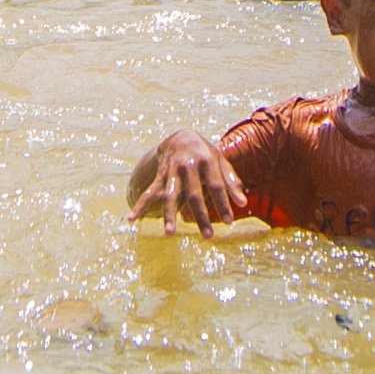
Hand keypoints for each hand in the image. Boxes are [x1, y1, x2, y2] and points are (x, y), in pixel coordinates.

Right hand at [128, 132, 246, 234]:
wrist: (179, 137)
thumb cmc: (205, 153)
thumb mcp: (221, 161)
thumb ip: (232, 181)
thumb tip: (243, 203)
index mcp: (206, 160)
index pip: (215, 185)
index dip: (223, 203)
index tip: (228, 222)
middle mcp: (187, 166)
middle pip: (194, 194)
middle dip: (201, 216)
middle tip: (208, 236)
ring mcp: (171, 172)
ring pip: (170, 196)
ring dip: (169, 215)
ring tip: (170, 233)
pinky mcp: (160, 177)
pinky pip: (149, 193)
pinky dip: (140, 206)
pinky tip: (132, 219)